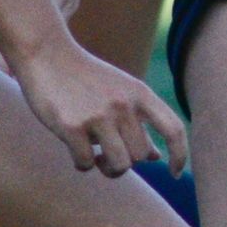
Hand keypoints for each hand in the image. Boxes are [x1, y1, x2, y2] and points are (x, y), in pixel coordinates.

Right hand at [13, 34, 188, 182]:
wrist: (46, 54)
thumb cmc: (85, 78)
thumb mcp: (120, 93)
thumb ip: (139, 122)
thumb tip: (157, 158)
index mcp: (140, 94)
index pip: (174, 129)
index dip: (180, 154)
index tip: (174, 173)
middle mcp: (124, 105)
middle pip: (141, 155)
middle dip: (127, 162)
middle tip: (109, 156)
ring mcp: (98, 115)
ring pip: (119, 165)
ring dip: (108, 169)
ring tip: (98, 159)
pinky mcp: (71, 126)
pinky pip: (86, 163)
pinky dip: (82, 164)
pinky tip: (76, 151)